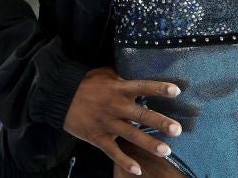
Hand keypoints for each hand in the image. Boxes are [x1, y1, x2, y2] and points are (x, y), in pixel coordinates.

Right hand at [62, 66, 182, 175]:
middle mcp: (116, 106)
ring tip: (166, 151)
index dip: (159, 88)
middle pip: (142, 115)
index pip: (143, 86)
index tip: (176, 91)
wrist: (60, 95)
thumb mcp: (106, 73)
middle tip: (177, 130)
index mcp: (119, 89)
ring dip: (149, 144)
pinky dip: (125, 162)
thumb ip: (124, 76)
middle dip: (160, 123)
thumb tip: (141, 69)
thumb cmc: (86, 82)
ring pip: (132, 135)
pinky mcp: (98, 137)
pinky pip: (113, 152)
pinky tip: (137, 170)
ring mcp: (107, 123)